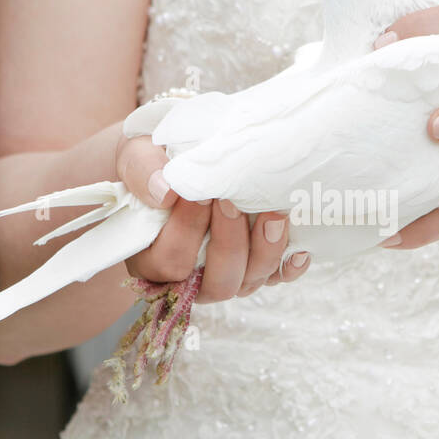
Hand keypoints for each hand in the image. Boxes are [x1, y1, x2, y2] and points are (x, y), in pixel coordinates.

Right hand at [113, 133, 310, 300]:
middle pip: (216, 283)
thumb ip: (142, 171)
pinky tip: (300, 247)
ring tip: (273, 213)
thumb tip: (166, 192)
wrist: (180, 155)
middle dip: (229, 242)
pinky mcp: (255, 265)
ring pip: (248, 283)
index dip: (185, 232)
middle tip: (232, 200)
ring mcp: (226, 273)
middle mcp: (190, 276)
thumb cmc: (154, 160)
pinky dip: (290, 266)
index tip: (198, 195)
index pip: (170, 262)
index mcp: (152, 258)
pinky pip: (277, 277)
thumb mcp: (137, 155)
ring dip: (264, 251)